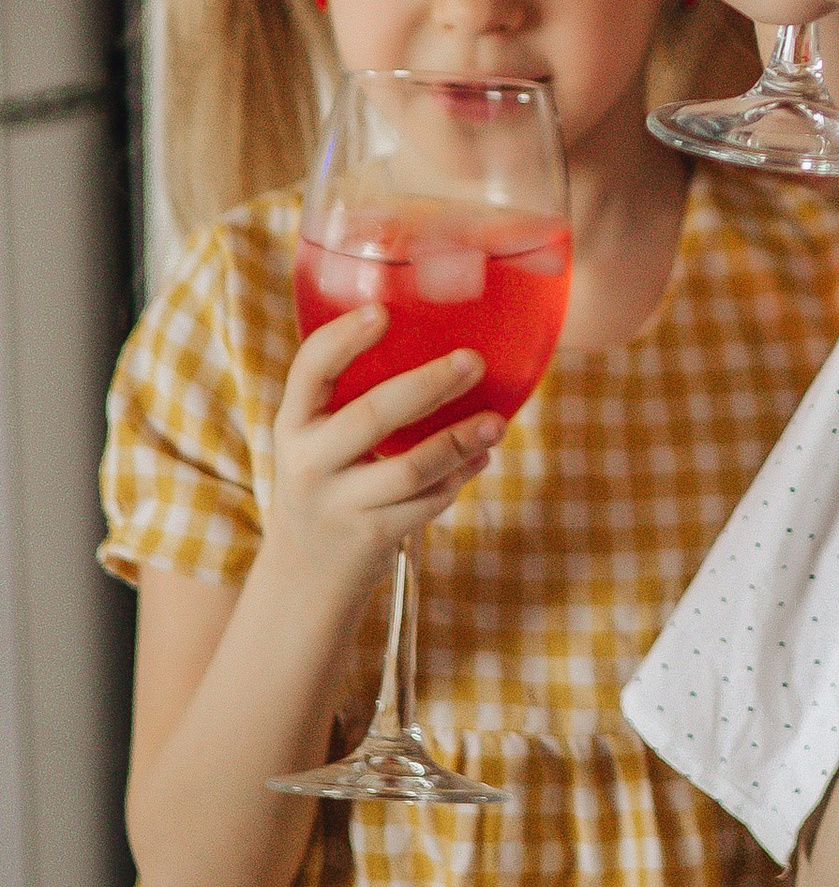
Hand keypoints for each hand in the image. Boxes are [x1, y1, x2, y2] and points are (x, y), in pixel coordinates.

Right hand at [264, 308, 498, 602]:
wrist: (303, 576)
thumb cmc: (327, 483)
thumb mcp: (320, 441)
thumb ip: (355, 401)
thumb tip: (442, 347)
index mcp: (294, 423)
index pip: (310, 369)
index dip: (343, 337)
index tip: (383, 310)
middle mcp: (309, 461)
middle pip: (373, 414)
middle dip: (430, 384)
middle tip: (474, 361)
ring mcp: (338, 502)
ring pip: (411, 467)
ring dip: (460, 441)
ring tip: (496, 422)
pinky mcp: (370, 536)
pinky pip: (426, 502)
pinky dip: (458, 478)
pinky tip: (479, 458)